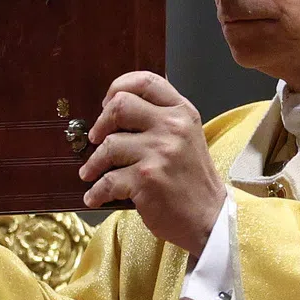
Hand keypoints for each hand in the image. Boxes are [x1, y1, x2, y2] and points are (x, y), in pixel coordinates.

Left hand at [78, 72, 225, 256]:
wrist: (209, 218)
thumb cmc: (192, 179)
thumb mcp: (187, 136)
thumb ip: (161, 118)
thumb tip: (115, 109)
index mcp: (182, 112)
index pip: (146, 81)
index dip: (119, 86)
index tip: (107, 102)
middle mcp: (172, 127)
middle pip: (120, 105)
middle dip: (100, 122)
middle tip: (96, 138)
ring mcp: (160, 152)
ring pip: (109, 145)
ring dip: (93, 162)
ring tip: (90, 172)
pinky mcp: (147, 179)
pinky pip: (108, 180)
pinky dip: (96, 191)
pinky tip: (94, 196)